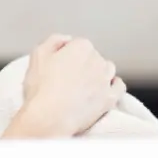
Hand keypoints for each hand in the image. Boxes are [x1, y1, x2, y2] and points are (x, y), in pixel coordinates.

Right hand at [4, 35, 125, 138]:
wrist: (49, 117)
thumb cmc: (41, 87)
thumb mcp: (38, 54)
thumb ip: (54, 40)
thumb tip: (66, 40)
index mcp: (81, 47)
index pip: (77, 44)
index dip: (66, 55)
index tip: (58, 66)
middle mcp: (98, 60)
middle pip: (93, 57)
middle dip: (83, 64)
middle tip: (68, 78)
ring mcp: (106, 80)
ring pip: (107, 70)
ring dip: (98, 74)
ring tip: (84, 85)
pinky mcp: (110, 98)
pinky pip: (119, 87)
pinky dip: (113, 86)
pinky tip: (103, 90)